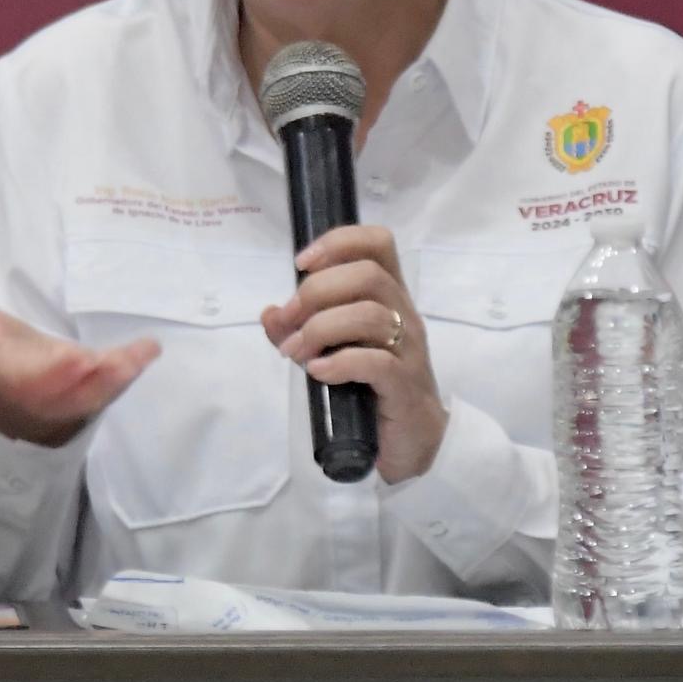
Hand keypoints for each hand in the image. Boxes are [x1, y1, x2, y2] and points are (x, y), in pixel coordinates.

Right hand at [0, 283, 160, 446]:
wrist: (18, 407)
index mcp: (12, 376)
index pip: (28, 376)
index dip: (48, 372)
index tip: (71, 362)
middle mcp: (44, 393)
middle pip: (66, 389)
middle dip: (84, 377)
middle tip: (105, 361)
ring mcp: (73, 398)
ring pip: (95, 392)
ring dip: (116, 375)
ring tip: (141, 352)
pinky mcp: (97, 393)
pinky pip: (115, 385)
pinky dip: (131, 368)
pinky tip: (150, 347)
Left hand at [258, 223, 446, 482]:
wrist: (412, 440)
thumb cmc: (373, 386)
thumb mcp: (333, 349)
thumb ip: (300, 330)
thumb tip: (270, 314)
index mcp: (389, 296)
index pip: (378, 243)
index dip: (338, 242)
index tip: (300, 263)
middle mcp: (403, 314)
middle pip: (368, 275)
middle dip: (317, 291)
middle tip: (289, 322)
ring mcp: (409, 349)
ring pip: (371, 315)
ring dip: (321, 329)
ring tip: (295, 353)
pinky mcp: (405, 385)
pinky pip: (376, 362)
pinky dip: (340, 363)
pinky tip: (318, 372)